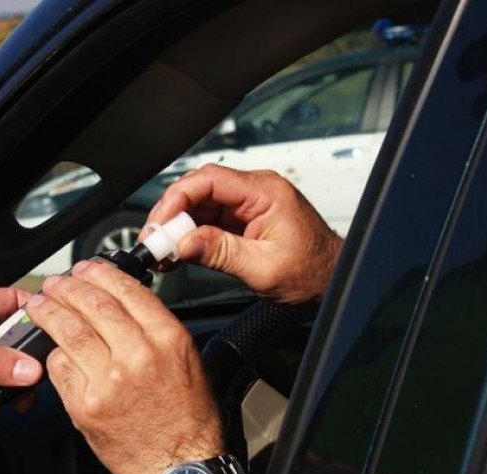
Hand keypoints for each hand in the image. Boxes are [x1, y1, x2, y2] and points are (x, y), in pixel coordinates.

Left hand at [26, 260, 223, 473]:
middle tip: (56, 283)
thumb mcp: (188, 360)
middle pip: (92, 304)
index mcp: (168, 338)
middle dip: (67, 287)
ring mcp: (108, 380)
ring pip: (69, 331)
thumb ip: (156, 328)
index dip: (99, 274)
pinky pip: (60, 368)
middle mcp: (138, 354)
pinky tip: (51, 348)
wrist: (179, 466)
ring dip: (49, 312)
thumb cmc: (187, 418)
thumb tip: (123, 302)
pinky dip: (53, 355)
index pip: (126, 290)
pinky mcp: (86, 405)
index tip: (87, 269)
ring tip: (40, 305)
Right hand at [145, 164, 342, 302]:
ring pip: (199, 205)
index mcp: (265, 193)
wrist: (332, 280)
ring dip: (177, 227)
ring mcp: (247, 206)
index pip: (210, 179)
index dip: (178, 198)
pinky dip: (189, 236)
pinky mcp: (242, 221)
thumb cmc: (312, 271)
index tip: (161, 223)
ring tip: (160, 251)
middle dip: (171, 214)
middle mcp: (255, 192)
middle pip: (199, 190)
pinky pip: (207, 221)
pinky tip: (176, 252)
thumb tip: (184, 244)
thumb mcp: (263, 267)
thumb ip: (221, 253)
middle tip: (154, 241)